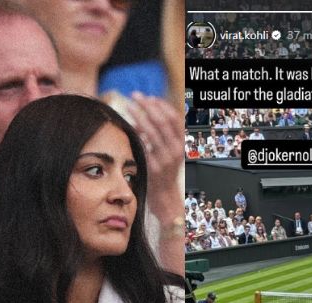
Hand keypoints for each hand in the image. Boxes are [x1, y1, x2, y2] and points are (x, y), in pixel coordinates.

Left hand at [126, 93, 183, 225]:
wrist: (165, 197)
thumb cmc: (164, 171)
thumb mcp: (170, 152)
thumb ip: (164, 134)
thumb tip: (150, 112)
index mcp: (182, 143)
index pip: (174, 118)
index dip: (161, 105)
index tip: (149, 97)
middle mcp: (176, 150)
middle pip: (162, 121)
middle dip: (148, 106)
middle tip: (135, 96)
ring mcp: (166, 159)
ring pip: (152, 131)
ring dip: (139, 115)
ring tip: (129, 106)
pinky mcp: (154, 167)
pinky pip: (145, 145)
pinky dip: (138, 133)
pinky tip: (130, 124)